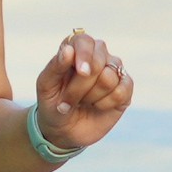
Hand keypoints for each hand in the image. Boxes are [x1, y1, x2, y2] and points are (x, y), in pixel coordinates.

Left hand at [34, 29, 131, 151]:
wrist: (63, 131)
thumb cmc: (52, 103)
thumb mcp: (46, 86)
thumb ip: (55, 66)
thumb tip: (69, 50)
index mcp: (75, 49)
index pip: (84, 41)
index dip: (84, 54)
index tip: (80, 71)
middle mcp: (97, 55)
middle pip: (98, 61)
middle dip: (81, 86)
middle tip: (68, 100)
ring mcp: (113, 71)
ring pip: (109, 78)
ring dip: (91, 97)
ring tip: (82, 102)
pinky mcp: (125, 88)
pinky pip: (122, 91)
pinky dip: (105, 103)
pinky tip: (97, 106)